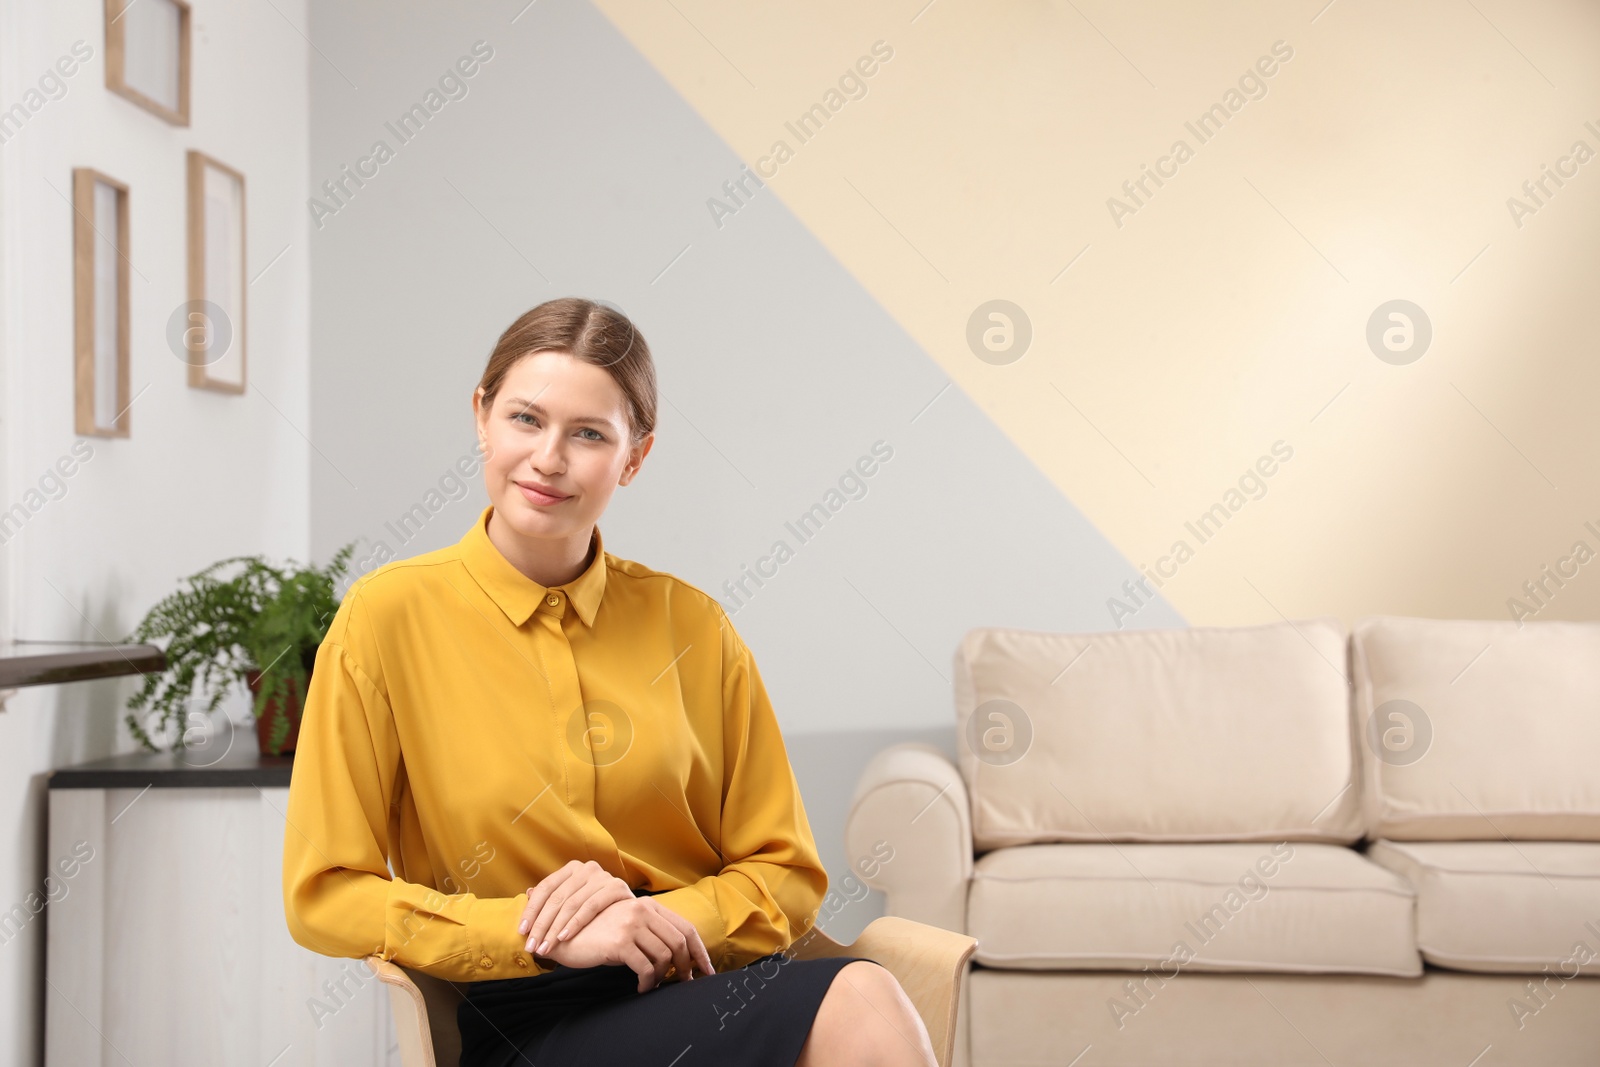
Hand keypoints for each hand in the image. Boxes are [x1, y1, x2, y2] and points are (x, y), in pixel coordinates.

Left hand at [518, 859, 633, 955]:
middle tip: (531, 945)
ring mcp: (603, 876)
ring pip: (571, 903)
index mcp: (573, 868)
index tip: (522, 931)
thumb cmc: (595, 915)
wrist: (631, 920)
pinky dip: (575, 923)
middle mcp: (587, 868)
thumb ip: (551, 899)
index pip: (546, 887)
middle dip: (541, 925)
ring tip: (545, 947)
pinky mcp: (617, 887)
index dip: (532, 910)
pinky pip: (590, 906)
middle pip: (557, 897)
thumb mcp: (570, 905)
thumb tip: (528, 892)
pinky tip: (563, 937)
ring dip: (555, 928)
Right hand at [541, 896, 715, 992]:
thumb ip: (649, 932)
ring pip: (665, 956)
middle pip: (681, 942)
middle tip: (685, 983)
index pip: (685, 927)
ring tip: (654, 985)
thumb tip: (679, 958)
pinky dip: (648, 982)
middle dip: (687, 967)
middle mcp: (642, 910)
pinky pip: (646, 968)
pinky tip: (641, 988)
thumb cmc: (594, 933)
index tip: (707, 970)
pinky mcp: (620, 942)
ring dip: (663, 977)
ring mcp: (631, 924)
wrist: (559, 933)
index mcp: (648, 905)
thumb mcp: (625, 926)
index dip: (700, 951)